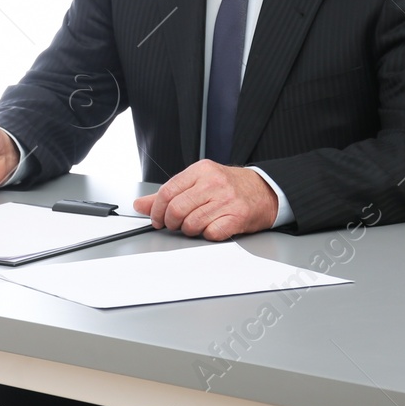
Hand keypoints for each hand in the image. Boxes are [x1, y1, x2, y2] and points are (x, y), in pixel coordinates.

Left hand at [132, 161, 278, 240]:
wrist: (264, 190)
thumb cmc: (229, 186)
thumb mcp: (198, 182)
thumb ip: (168, 194)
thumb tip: (140, 205)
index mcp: (200, 170)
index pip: (167, 191)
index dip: (157, 210)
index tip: (157, 219)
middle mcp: (213, 182)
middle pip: (177, 209)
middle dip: (171, 222)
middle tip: (174, 224)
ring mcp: (226, 199)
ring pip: (191, 223)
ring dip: (189, 230)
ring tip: (195, 225)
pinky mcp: (238, 216)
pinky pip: (211, 233)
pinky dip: (207, 235)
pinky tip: (211, 228)